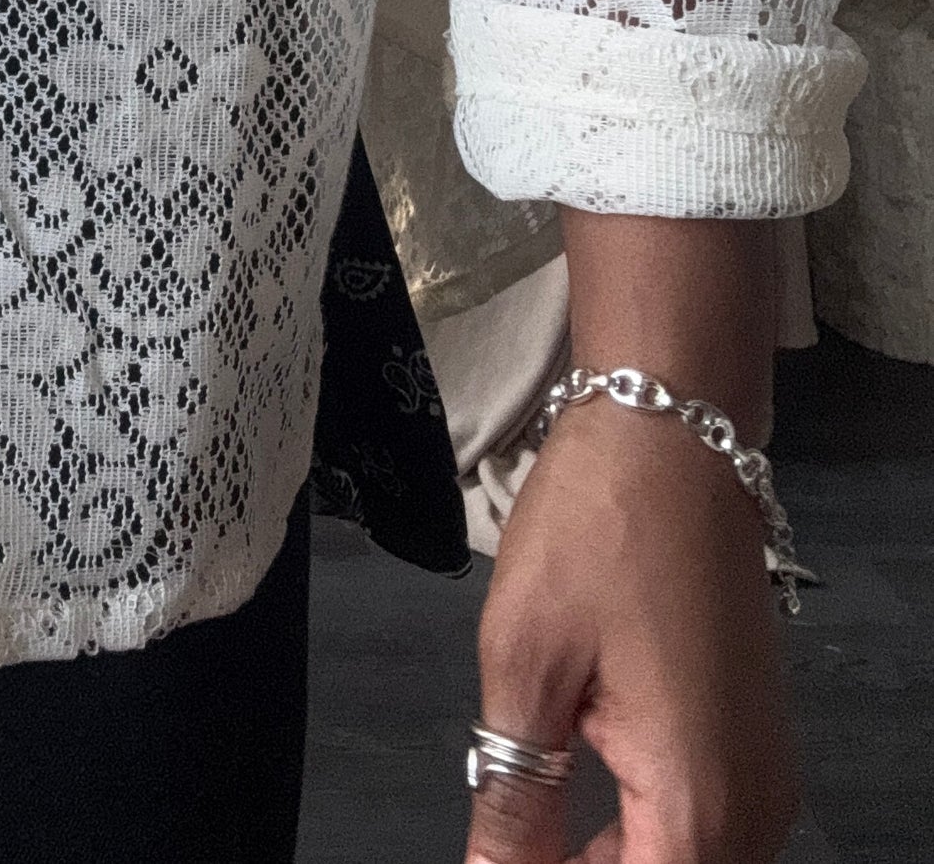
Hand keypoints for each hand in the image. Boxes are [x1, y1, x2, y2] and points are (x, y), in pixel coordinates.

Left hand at [466, 396, 799, 863]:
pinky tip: (574, 813)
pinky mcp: (751, 744)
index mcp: (697, 803)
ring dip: (608, 861)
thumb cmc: (598, 530)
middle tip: (504, 841)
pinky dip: (640, 837)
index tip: (495, 858)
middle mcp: (751, 810)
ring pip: (683, 862)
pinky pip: (702, 827)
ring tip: (526, 834)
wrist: (671, 436)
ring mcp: (760, 777)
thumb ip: (513, 797)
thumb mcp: (526, 662)